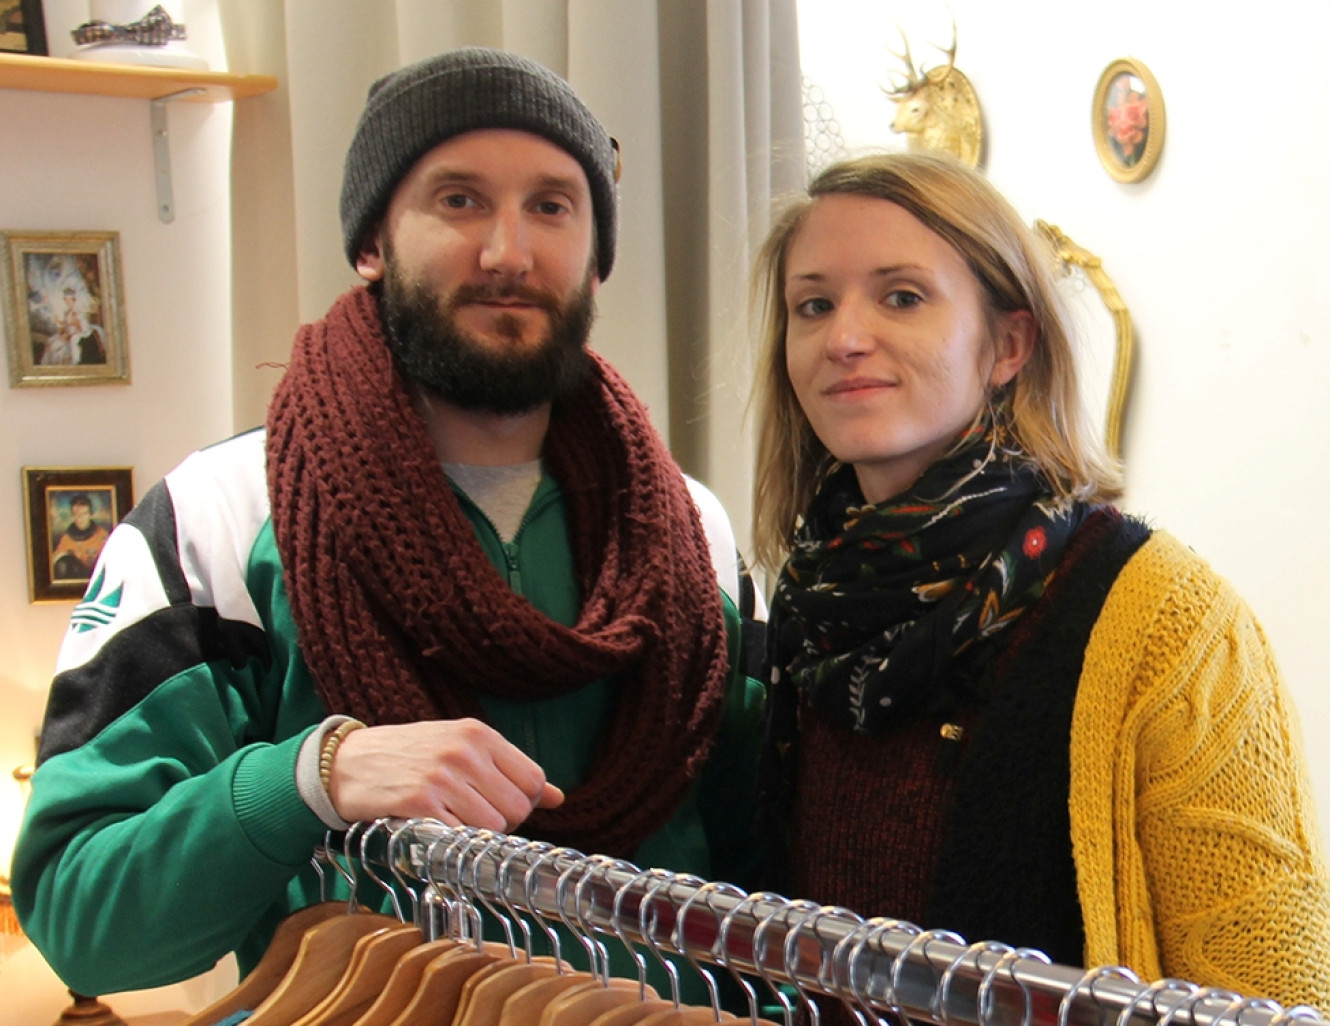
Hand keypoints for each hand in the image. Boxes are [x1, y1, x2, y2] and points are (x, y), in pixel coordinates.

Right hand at [327, 718, 563, 829]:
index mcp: (478, 734)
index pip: (533, 780)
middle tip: (468, 817)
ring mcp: (442, 777)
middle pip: (517, 808)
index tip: (496, 805)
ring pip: (492, 828)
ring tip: (448, 820)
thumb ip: (508, 770)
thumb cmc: (408, 757)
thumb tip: (556, 796)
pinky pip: (460, 838)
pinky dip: (451, 842)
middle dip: (501, 824)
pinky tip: (432, 827)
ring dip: (474, 836)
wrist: (344, 764)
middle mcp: (464, 751)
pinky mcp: (418, 803)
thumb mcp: (460, 749)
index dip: (521, 803)